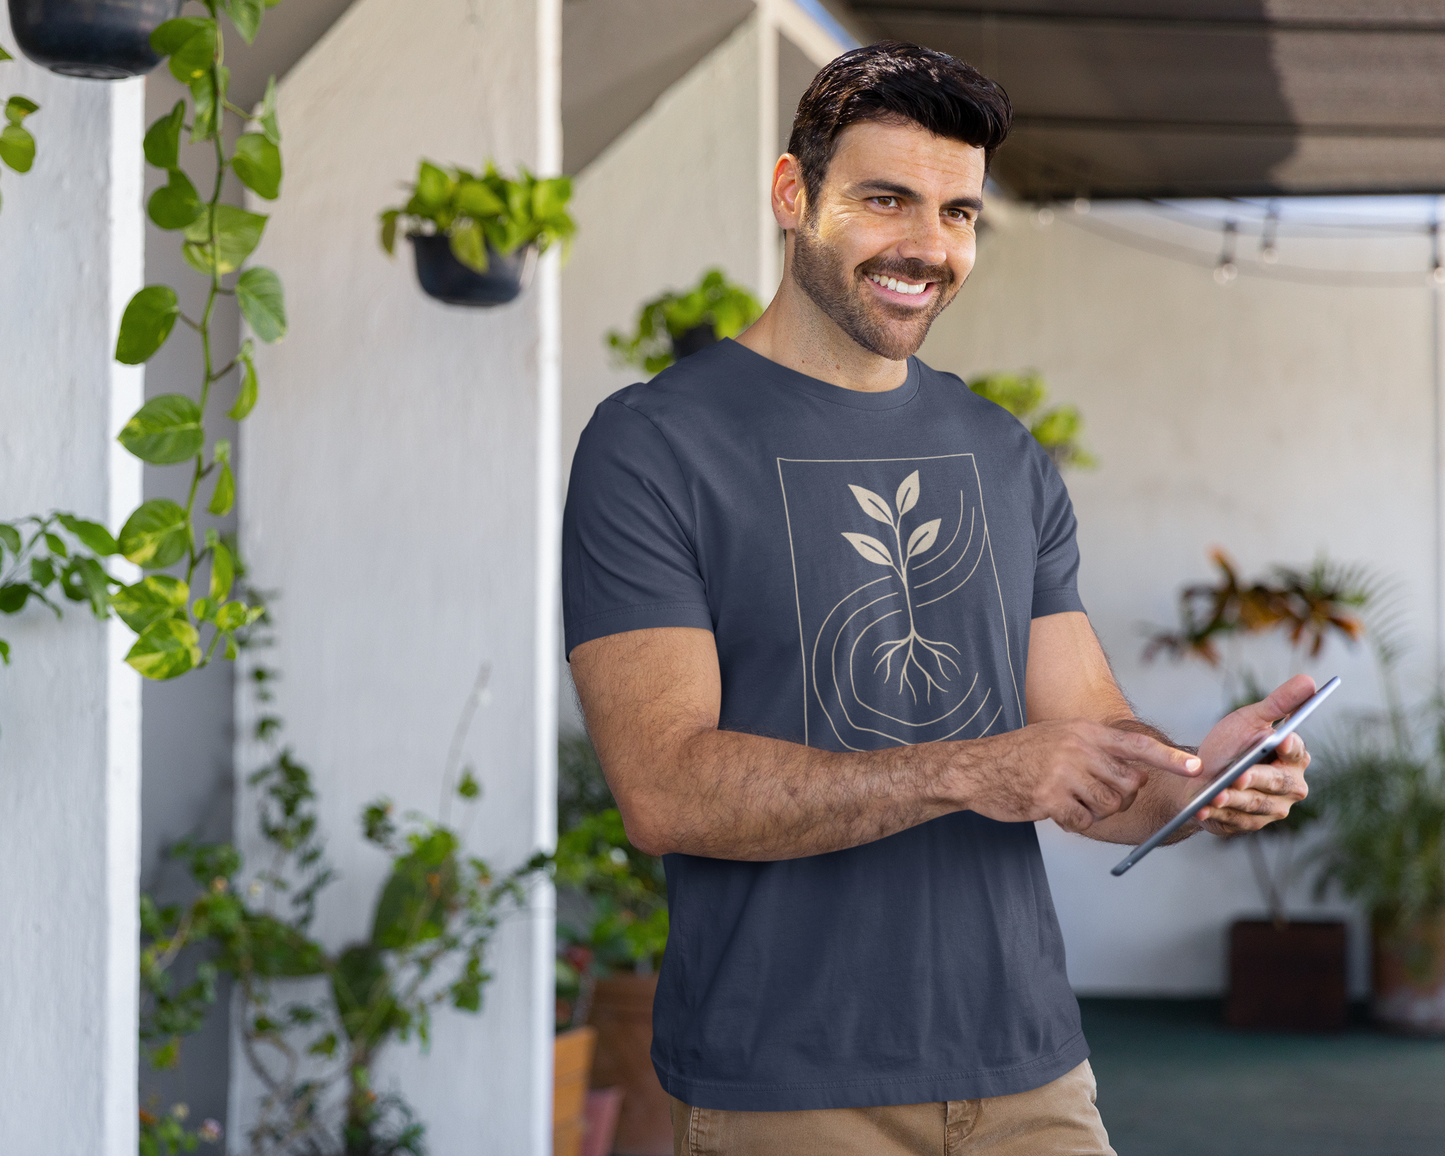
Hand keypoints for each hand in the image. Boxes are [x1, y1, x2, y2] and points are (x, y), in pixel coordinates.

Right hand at [961, 720, 1201, 832]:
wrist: (975, 768)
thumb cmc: (1019, 755)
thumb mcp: (1059, 736)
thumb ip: (1095, 749)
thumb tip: (1136, 775)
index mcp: (1084, 731)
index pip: (1137, 744)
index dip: (1170, 758)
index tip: (1197, 768)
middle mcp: (1078, 748)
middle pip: (1129, 785)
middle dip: (1121, 798)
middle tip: (1095, 796)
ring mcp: (1064, 773)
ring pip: (1110, 806)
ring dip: (1097, 812)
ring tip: (1071, 802)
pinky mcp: (1050, 798)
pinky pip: (1084, 822)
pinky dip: (1075, 823)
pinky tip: (1056, 811)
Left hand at [1191, 674, 1312, 835]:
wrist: (1201, 774)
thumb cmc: (1230, 744)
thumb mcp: (1249, 720)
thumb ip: (1278, 703)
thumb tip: (1309, 680)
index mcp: (1294, 757)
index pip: (1296, 752)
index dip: (1289, 748)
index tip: (1281, 740)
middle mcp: (1290, 786)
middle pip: (1276, 783)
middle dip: (1255, 779)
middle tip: (1238, 775)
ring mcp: (1273, 809)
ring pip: (1254, 804)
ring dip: (1232, 799)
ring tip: (1214, 794)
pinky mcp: (1251, 824)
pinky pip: (1235, 820)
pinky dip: (1217, 814)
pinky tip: (1202, 808)